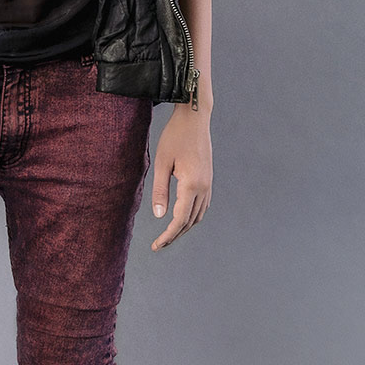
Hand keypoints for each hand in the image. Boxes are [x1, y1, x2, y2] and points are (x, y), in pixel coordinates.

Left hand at [151, 105, 212, 249]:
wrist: (195, 118)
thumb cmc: (175, 136)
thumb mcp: (161, 163)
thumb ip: (160, 190)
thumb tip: (159, 216)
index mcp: (191, 185)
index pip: (179, 220)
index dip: (167, 236)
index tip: (155, 246)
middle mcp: (204, 187)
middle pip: (189, 221)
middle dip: (174, 236)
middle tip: (158, 245)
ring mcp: (209, 184)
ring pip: (198, 216)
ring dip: (184, 228)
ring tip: (168, 235)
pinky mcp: (208, 179)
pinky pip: (202, 206)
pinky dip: (192, 217)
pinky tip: (181, 218)